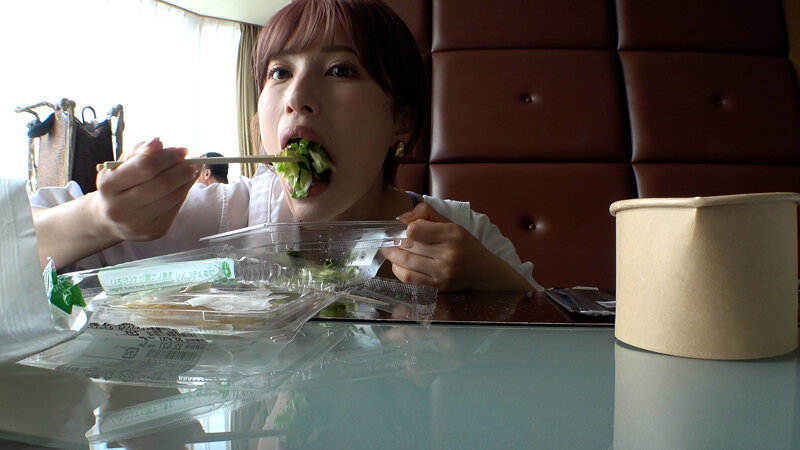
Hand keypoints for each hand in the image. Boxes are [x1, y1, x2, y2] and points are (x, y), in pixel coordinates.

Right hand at [91, 137, 199, 240]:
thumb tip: (158, 143)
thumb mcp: (121, 165)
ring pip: (172, 197)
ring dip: (187, 181)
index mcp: (108, 186)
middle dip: (181, 169)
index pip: (145, 167)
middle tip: (192, 160)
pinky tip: (186, 184)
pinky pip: (176, 208)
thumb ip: (139, 152)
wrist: (109, 219)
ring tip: (192, 170)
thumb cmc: (119, 184)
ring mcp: (138, 223)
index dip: (167, 157)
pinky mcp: (154, 231)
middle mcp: (120, 208)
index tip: (181, 150)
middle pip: (162, 184)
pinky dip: (184, 193)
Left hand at [383, 203, 532, 290]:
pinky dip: (398, 270)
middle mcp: (448, 254)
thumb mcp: (451, 224)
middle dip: (394, 241)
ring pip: (406, 262)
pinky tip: (397, 264)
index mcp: (452, 234)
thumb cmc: (465, 245)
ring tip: (388, 249)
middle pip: (409, 245)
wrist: (484, 272)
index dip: (405, 228)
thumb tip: (401, 218)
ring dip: (392, 255)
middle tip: (389, 239)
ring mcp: (443, 273)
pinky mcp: (438, 287)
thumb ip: (426, 214)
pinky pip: (410, 278)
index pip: (415, 229)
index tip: (403, 229)